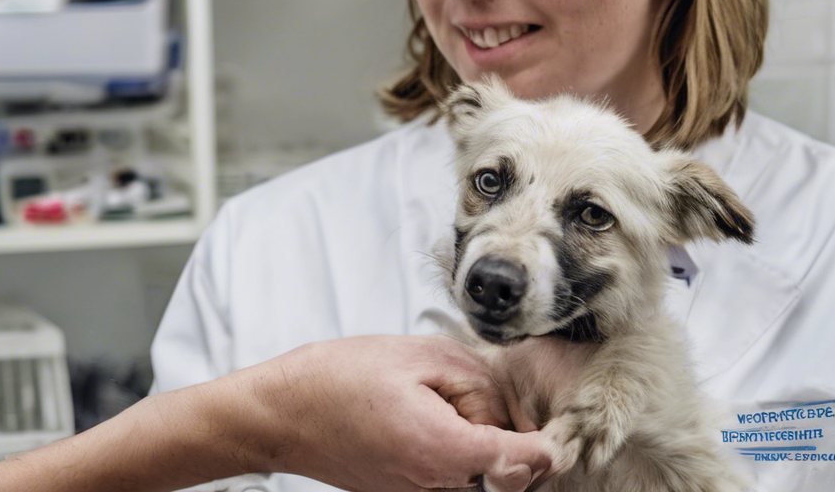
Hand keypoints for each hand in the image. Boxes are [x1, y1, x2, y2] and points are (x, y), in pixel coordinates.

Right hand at [224, 335, 551, 491]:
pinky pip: (446, 476)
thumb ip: (476, 382)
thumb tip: (507, 409)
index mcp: (445, 449)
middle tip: (465, 392)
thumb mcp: (416, 355)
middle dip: (503, 431)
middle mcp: (436, 485)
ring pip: (476, 472)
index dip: (547, 440)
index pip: (526, 460)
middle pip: (505, 468)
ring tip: (432, 401)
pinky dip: (448, 450)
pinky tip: (418, 416)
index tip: (554, 423)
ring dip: (473, 440)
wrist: (280, 415)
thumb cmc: (335, 380)